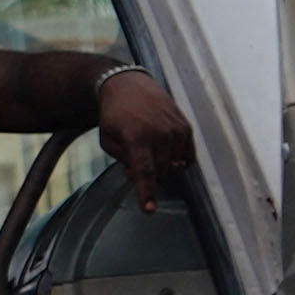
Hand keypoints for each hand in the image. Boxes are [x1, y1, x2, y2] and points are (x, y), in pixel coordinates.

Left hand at [97, 62, 199, 208]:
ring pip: (175, 166)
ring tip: (148, 148)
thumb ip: (122, 159)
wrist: (129, 85)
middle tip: (136, 160)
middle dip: (149, 174)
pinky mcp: (186, 127)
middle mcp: (160, 133)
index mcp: (136, 137)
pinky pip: (187, 156)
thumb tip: (140, 176)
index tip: (150, 209)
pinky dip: (176, 159)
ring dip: (162, 165)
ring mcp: (176, 130)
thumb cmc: (114, 115)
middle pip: (161, 172)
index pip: (145, 171)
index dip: (147, 192)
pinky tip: (164, 148)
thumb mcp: (107, 138)